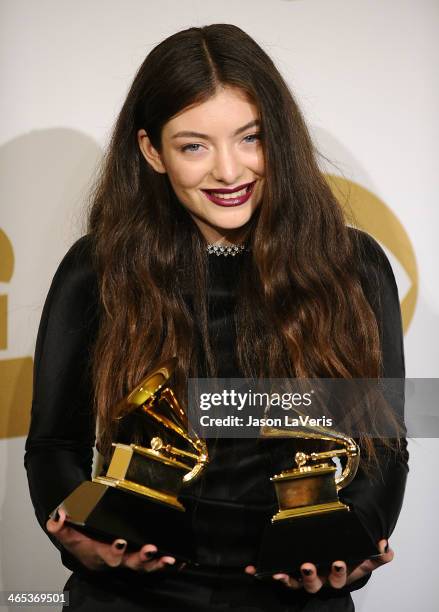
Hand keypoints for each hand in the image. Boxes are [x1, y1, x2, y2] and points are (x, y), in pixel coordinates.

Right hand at [46, 506, 177, 572]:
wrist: (86, 544)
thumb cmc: (80, 537)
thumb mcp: (67, 532)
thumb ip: (60, 526)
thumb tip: (58, 516)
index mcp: (100, 553)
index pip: (107, 555)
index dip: (114, 551)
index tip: (120, 541)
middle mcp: (117, 559)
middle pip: (130, 563)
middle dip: (141, 558)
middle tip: (150, 550)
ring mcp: (130, 558)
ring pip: (144, 565)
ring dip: (157, 563)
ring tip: (168, 558)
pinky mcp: (139, 556)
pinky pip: (154, 562)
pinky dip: (167, 563)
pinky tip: (178, 560)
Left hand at [244, 539, 393, 592]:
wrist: (332, 563)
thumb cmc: (347, 560)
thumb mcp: (363, 559)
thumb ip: (376, 555)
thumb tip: (386, 548)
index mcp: (337, 575)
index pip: (340, 577)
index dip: (338, 571)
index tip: (338, 561)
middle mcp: (319, 579)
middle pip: (314, 583)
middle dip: (310, 576)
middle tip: (307, 564)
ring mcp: (302, 578)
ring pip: (294, 582)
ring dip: (287, 578)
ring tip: (279, 573)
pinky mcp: (288, 574)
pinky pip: (275, 574)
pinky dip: (262, 573)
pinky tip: (250, 570)